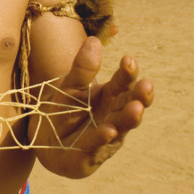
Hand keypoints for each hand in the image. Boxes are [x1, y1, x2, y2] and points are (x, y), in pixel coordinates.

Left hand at [35, 36, 153, 176]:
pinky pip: (98, 145)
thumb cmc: (65, 110)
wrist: (47, 141)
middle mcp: (114, 115)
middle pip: (130, 104)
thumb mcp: (70, 85)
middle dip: (140, 97)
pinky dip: (103, 138)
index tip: (128, 60)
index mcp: (110, 95)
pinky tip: (109, 131)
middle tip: (147, 86)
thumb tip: (93, 40)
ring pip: (121, 125)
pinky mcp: (92, 153)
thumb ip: (82, 67)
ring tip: (136, 109)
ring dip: (129, 118)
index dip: (128, 72)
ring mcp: (107, 135)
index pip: (124, 82)